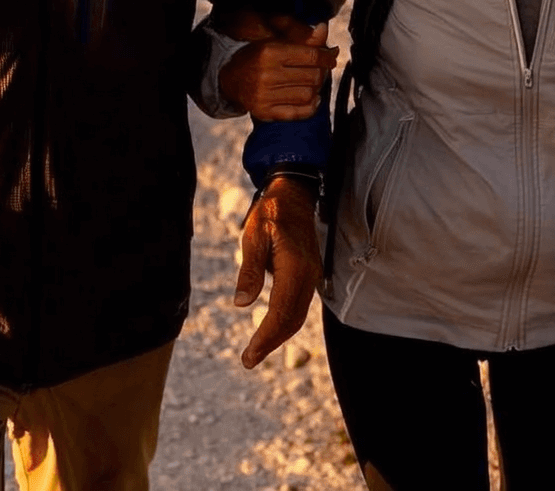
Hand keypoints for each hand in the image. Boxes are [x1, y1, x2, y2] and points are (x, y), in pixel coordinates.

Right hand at [217, 14, 337, 121]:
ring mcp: (264, 96)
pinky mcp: (265, 112)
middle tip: (320, 70)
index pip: (310, 55)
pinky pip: (299, 113)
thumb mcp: (274, 41)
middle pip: (312, 76)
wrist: (230, 80)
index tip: (331, 56)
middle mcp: (266, 74)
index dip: (326, 56)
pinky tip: (312, 98)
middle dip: (322, 72)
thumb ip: (301, 36)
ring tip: (312, 83)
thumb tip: (324, 29)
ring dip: (316, 89)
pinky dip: (311, 106)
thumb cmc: (256, 57)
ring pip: (308, 95)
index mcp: (269, 52)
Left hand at [234, 176, 321, 368]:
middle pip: (292, 320)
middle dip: (271, 343)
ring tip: (256, 351)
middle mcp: (308, 276)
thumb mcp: (253, 235)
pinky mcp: (308, 275)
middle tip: (249, 360)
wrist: (294, 195)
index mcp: (295, 267)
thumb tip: (242, 304)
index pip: (281, 312)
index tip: (249, 355)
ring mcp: (312, 276)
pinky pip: (299, 306)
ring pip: (298, 316)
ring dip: (279, 336)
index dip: (266, 337)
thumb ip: (250, 269)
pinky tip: (270, 329)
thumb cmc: (271, 212)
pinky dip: (285, 323)